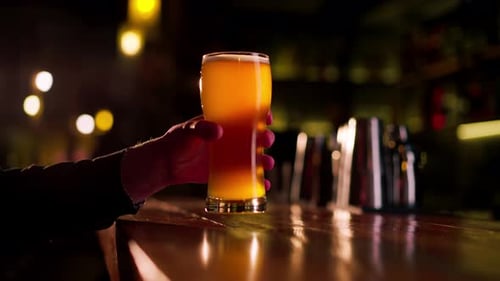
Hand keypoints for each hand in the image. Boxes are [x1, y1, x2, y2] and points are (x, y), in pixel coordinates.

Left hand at [121, 113, 274, 202]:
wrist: (166, 165)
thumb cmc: (176, 142)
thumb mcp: (188, 131)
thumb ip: (201, 129)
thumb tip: (219, 131)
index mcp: (223, 124)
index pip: (245, 116)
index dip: (260, 115)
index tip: (267, 117)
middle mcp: (229, 140)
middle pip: (254, 137)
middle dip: (265, 138)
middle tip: (267, 140)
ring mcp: (229, 157)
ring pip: (253, 157)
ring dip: (264, 160)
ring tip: (268, 164)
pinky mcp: (225, 174)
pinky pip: (245, 177)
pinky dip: (257, 182)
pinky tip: (265, 185)